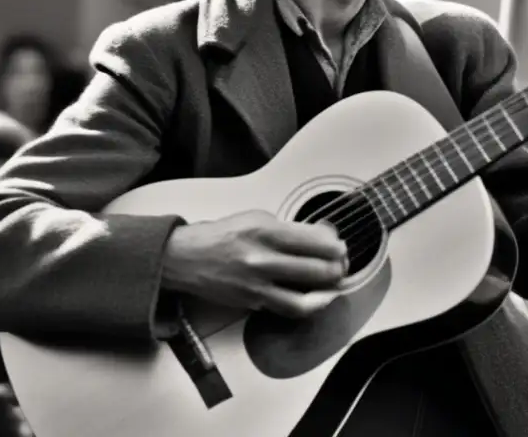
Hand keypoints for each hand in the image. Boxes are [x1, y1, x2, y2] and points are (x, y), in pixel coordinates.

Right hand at [161, 210, 347, 317]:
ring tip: (334, 287)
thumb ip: (290, 229)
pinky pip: (287, 309)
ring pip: (305, 301)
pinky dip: (306, 306)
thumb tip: (323, 238)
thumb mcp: (258, 218)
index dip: (336, 247)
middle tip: (342, 265)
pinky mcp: (252, 303)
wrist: (186, 257)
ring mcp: (257, 286)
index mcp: (266, 232)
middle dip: (337, 269)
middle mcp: (262, 260)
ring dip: (327, 294)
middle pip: (317, 271)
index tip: (341, 247)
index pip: (315, 241)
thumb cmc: (225, 234)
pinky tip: (315, 299)